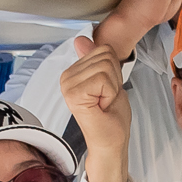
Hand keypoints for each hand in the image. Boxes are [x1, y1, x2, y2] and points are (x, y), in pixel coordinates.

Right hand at [53, 36, 131, 181]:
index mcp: (72, 73)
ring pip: (105, 65)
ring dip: (113, 86)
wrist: (111, 142)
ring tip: (104, 102)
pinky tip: (102, 105)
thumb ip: (95, 59)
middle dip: (114, 78)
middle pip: (104, 55)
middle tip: (106, 98)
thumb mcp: (109, 81)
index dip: (114, 71)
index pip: (102, 49)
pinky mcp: (74, 93)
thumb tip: (81, 39)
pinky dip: (110, 92)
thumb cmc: (110, 118)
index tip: (107, 91)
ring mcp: (68, 85)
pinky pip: (103, 77)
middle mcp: (66, 77)